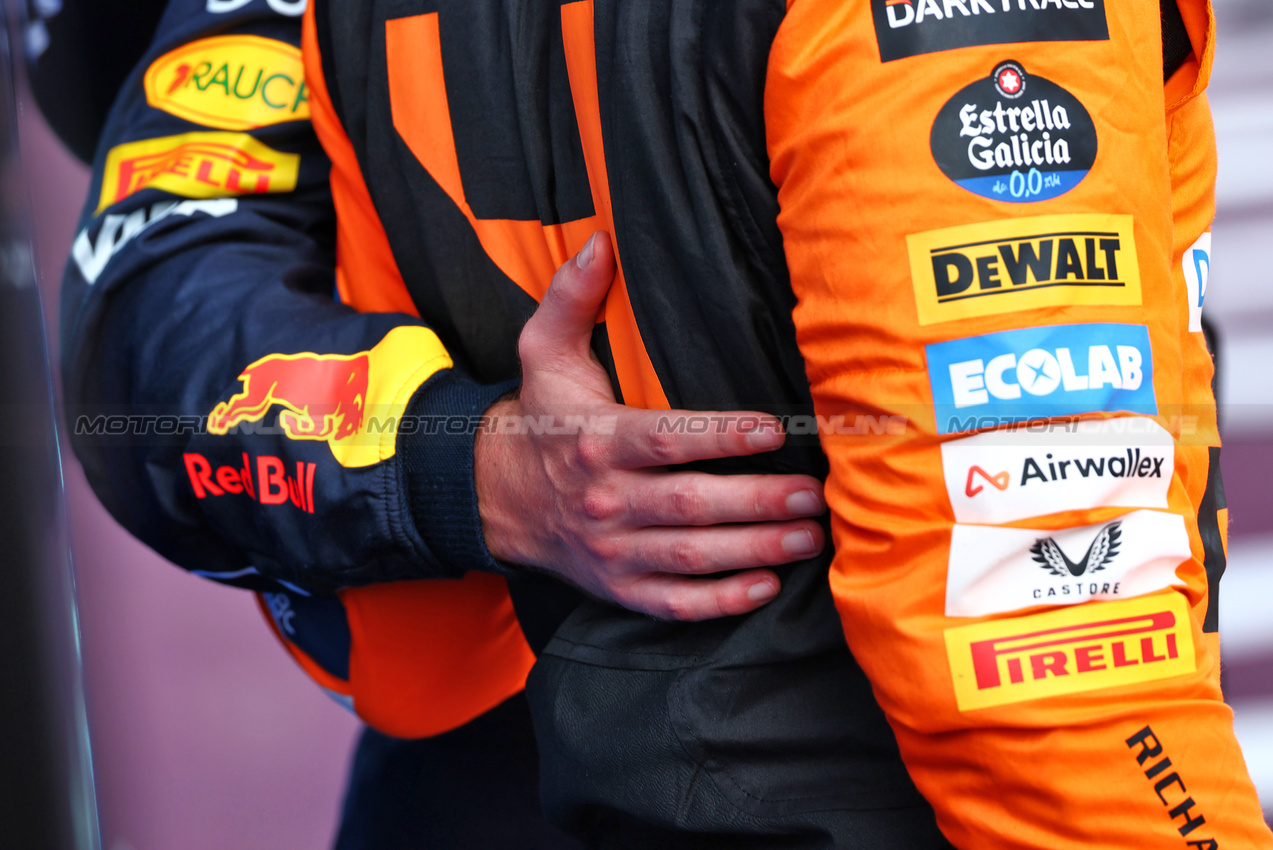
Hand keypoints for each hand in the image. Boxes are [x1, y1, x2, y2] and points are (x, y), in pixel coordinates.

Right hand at [474, 232, 825, 620]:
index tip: (774, 428)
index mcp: (596, 439)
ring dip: (755, 549)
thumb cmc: (541, 419)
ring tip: (810, 535)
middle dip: (759, 500)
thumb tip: (600, 241)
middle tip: (816, 493)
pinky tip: (765, 587)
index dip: (721, 436)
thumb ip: (572, 298)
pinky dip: (719, 601)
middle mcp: (605, 499)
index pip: (665, 439)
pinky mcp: (618, 586)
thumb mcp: (544, 352)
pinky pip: (674, 602)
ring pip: (690, 556)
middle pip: (690, 504)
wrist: (497, 496)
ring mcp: (612, 549)